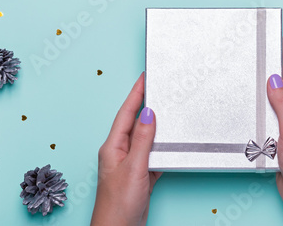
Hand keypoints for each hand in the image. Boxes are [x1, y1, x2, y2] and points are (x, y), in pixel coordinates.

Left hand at [91, 73, 161, 225]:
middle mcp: (120, 152)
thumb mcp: (133, 168)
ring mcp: (130, 163)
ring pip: (145, 137)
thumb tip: (148, 114)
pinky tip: (168, 142)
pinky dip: (161, 146)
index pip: (126, 113)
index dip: (136, 93)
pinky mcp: (141, 174)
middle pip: (135, 122)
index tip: (144, 78)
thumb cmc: (118, 204)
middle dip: (145, 103)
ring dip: (155, 124)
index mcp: (113, 146)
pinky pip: (152, 153)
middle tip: (157, 87)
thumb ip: (142, 140)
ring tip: (166, 108)